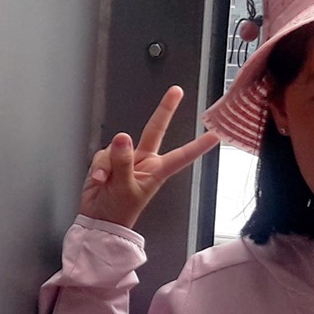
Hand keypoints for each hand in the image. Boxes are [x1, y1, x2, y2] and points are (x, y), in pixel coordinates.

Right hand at [79, 85, 219, 231]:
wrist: (98, 221)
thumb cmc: (117, 211)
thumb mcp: (124, 188)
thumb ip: (123, 162)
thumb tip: (123, 137)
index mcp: (156, 171)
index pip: (181, 155)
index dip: (198, 145)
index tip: (215, 135)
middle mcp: (145, 161)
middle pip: (155, 130)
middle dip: (165, 109)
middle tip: (177, 91)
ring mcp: (127, 159)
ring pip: (118, 146)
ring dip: (109, 162)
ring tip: (107, 181)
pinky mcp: (109, 160)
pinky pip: (103, 154)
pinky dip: (99, 167)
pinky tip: (99, 180)